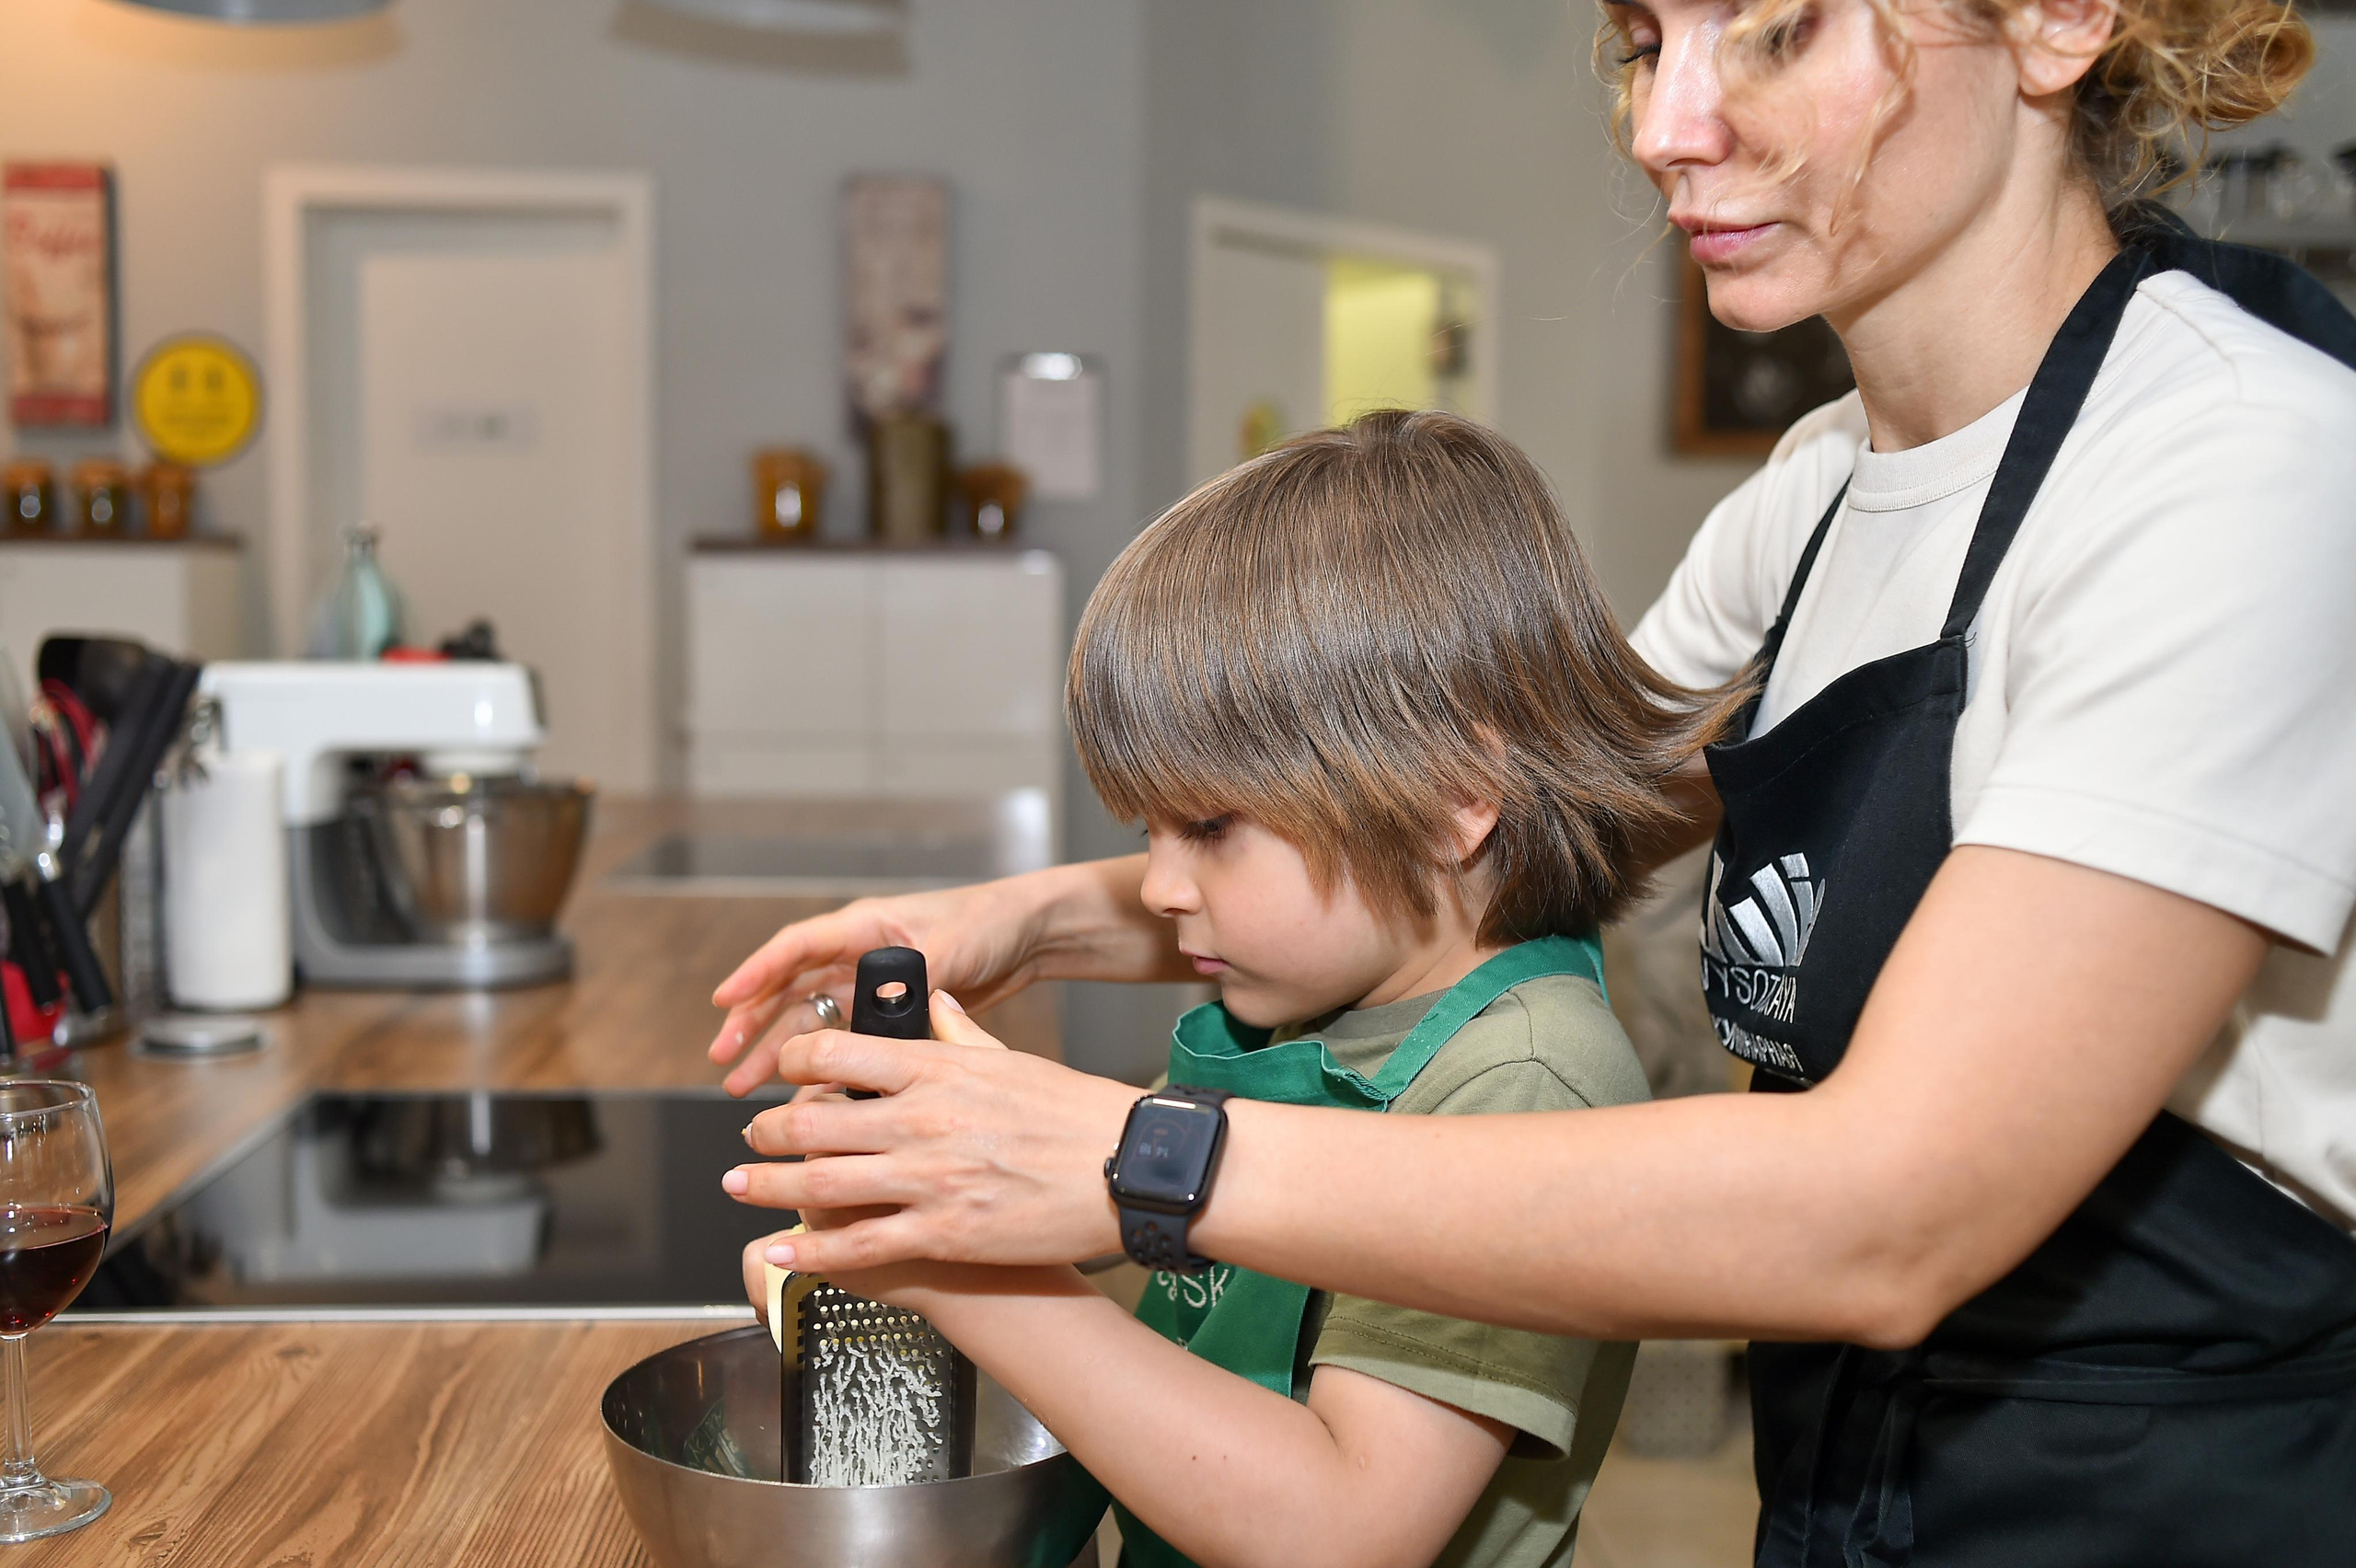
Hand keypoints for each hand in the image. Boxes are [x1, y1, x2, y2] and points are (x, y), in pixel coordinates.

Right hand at [708, 876, 1051, 1096]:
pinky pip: (841, 1046)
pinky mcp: (884, 1016)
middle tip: (722, 1058)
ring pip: (809, 1022)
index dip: (758, 972)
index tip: (725, 999)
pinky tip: (800, 1099)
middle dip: (753, 1023)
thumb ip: (912, 976)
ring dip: (776, 1053)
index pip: (797, 947)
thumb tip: (884, 1000)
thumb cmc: (985, 923)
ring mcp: (865, 987)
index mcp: (863, 928)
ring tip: (741, 1087)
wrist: (1023, 938)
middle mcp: (854, 957)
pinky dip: (820, 1070)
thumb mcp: (949, 947)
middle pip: (789, 990)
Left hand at [723, 991, 1137, 1270]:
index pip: (835, 1053)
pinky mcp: (944, 1234)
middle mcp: (922, 1120)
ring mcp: (929, 1180)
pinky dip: (811, 1253)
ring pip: (820, 1185)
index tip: (781, 1075)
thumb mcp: (1012, 1060)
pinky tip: (783, 1254)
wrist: (1129, 1168)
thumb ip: (961, 1033)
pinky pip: (858, 1246)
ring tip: (742, 1187)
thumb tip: (933, 1002)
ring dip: (767, 1188)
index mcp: (936, 1068)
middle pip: (812, 1122)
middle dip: (767, 1134)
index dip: (792, 1065)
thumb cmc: (1077, 1113)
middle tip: (750, 1141)